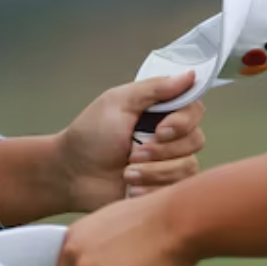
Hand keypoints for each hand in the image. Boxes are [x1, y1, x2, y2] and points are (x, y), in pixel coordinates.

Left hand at [56, 72, 206, 211]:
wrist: (71, 174)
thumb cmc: (89, 136)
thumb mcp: (118, 102)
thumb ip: (155, 88)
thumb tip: (188, 76)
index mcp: (160, 111)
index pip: (194, 110)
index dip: (182, 122)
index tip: (160, 130)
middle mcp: (169, 136)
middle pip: (195, 140)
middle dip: (162, 150)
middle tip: (133, 152)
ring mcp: (167, 163)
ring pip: (187, 167)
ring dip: (154, 171)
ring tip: (127, 172)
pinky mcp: (162, 188)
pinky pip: (176, 190)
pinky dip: (152, 188)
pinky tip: (132, 187)